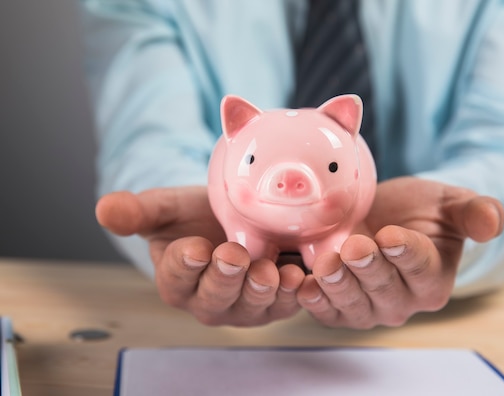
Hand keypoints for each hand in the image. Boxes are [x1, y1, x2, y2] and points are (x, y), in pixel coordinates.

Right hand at [95, 186, 304, 325]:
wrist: (233, 218)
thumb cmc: (195, 215)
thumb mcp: (165, 208)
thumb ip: (138, 212)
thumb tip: (104, 209)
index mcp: (176, 282)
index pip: (176, 278)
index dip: (184, 265)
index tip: (194, 247)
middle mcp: (208, 301)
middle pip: (215, 298)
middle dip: (224, 278)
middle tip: (233, 254)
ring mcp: (243, 306)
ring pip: (250, 306)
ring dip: (260, 290)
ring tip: (267, 269)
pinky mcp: (273, 303)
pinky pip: (283, 305)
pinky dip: (291, 294)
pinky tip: (298, 276)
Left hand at [296, 177, 503, 328]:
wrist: (384, 216)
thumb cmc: (420, 211)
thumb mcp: (450, 204)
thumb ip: (474, 212)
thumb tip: (493, 222)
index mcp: (434, 279)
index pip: (421, 269)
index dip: (406, 253)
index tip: (390, 235)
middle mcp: (403, 302)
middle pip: (385, 290)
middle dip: (368, 269)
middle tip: (355, 247)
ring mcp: (369, 308)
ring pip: (354, 305)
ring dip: (338, 286)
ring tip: (326, 264)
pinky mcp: (338, 308)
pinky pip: (327, 313)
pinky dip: (313, 301)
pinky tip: (303, 284)